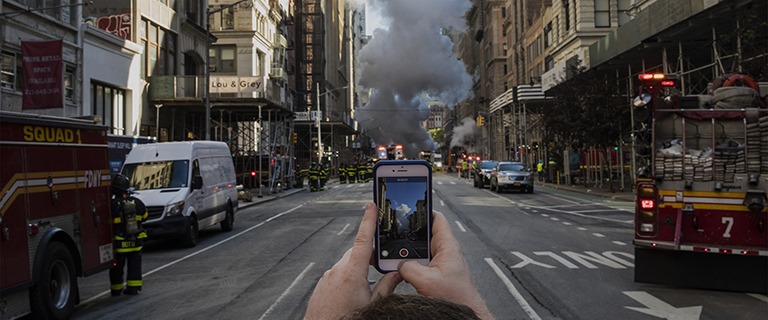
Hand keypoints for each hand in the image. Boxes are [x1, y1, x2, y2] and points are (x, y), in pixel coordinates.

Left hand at [304, 202, 402, 318]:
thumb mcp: (374, 304)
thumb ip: (388, 286)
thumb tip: (399, 273)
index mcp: (352, 273)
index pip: (363, 239)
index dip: (368, 220)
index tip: (371, 205)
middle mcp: (337, 271)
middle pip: (357, 252)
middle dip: (369, 256)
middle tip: (379, 267)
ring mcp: (327, 277)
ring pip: (347, 264)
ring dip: (358, 270)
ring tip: (364, 290)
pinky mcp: (322, 284)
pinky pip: (337, 274)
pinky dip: (346, 278)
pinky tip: (350, 295)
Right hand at [398, 211, 493, 319]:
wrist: (463, 313)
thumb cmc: (456, 298)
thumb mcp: (427, 281)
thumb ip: (410, 268)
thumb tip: (399, 264)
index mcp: (447, 247)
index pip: (437, 218)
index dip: (424, 209)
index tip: (411, 205)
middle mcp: (444, 252)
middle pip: (425, 234)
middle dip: (410, 233)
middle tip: (396, 229)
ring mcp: (440, 263)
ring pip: (421, 251)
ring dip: (409, 253)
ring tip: (395, 252)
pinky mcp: (436, 274)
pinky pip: (420, 264)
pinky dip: (410, 265)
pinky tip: (401, 270)